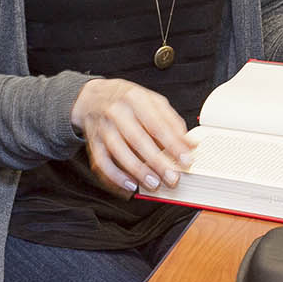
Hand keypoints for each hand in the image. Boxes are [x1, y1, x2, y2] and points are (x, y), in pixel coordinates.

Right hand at [70, 78, 196, 194]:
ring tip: (153, 183)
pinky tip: (130, 185)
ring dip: (137, 170)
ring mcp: (102, 126)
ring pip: (118, 150)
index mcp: (135, 98)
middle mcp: (116, 111)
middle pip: (136, 138)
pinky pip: (101, 162)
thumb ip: (171, 121)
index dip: (172, 143)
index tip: (186, 159)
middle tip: (172, 178)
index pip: (156, 123)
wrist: (92, 96)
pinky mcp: (93, 141)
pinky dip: (115, 176)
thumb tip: (189, 144)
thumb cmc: (128, 101)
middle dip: (156, 161)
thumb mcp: (152, 101)